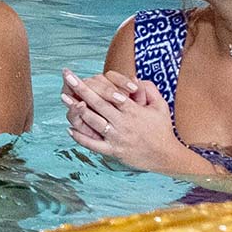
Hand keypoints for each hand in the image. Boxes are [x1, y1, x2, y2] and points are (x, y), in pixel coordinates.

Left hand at [60, 68, 205, 175]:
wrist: (166, 156)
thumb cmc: (163, 129)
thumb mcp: (161, 106)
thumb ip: (149, 89)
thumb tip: (135, 78)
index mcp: (133, 110)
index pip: (111, 94)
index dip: (95, 83)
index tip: (83, 75)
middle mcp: (122, 123)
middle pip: (98, 103)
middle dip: (81, 89)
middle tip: (68, 77)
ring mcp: (116, 138)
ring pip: (93, 122)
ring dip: (76, 110)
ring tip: (64, 98)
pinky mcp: (114, 151)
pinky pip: (94, 144)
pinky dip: (80, 137)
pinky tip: (69, 129)